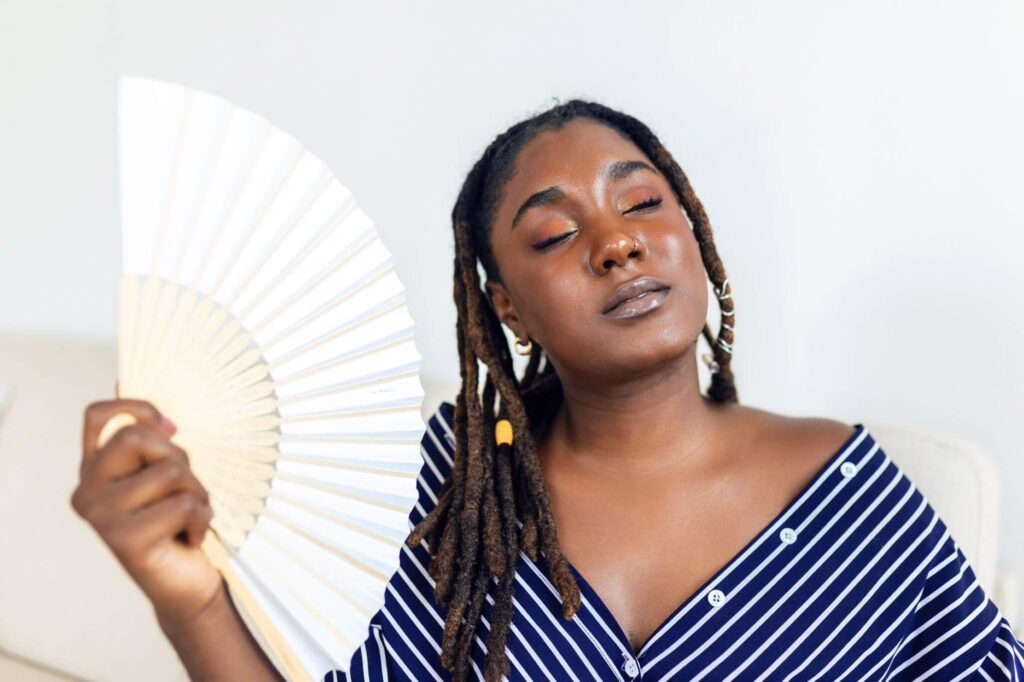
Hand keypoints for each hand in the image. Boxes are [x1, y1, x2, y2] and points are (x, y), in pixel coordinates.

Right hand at [71, 397, 222, 628]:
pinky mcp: (123, 540)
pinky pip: (183, 504)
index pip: (96, 415)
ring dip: (198, 492)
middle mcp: (86, 490)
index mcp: (93, 469)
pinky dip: (202, 519)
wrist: (187, 584)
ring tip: (193, 516)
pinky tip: (192, 537)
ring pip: (170, 471)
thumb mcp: (167, 472)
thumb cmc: (180, 520)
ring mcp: (100, 516)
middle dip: (179, 457)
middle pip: (138, 437)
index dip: (137, 407)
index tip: (173, 427)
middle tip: (188, 487)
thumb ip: (148, 436)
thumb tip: (123, 378)